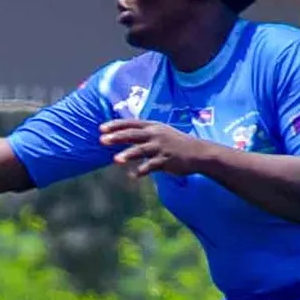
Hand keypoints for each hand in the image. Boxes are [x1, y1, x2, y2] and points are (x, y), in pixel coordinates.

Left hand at [99, 120, 215, 177]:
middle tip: (102, 140)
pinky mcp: (167, 160)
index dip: (115, 125)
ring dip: (128, 154)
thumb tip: (123, 133)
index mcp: (153, 126)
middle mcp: (156, 135)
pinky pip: (152, 166)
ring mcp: (161, 147)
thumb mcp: (160, 132)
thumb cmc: (175, 142)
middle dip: (117, 137)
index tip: (101, 128)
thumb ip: (143, 133)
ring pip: (141, 150)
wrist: (199, 152)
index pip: (130, 124)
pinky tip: (132, 176)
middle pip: (133, 134)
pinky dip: (142, 171)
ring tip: (115, 160)